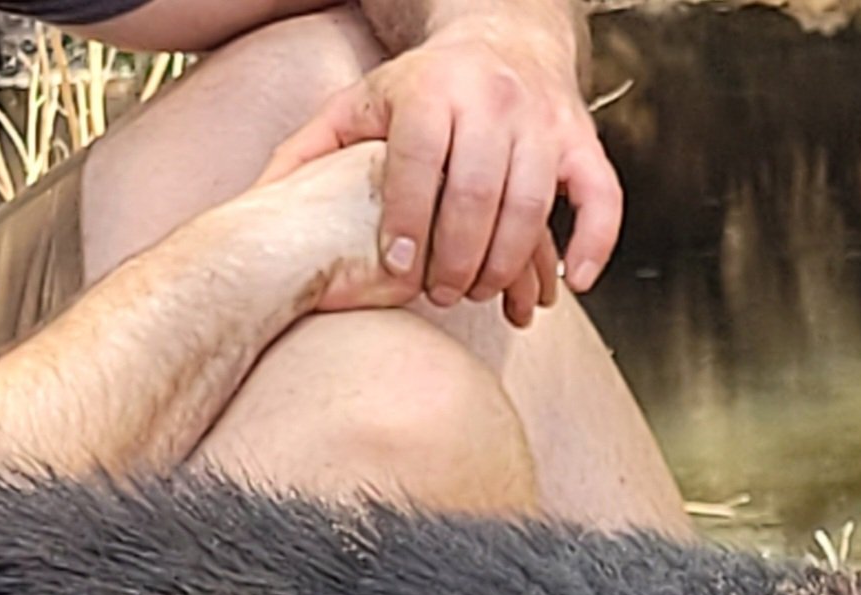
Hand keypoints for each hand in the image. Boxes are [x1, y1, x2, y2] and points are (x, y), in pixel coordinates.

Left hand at [261, 17, 620, 330]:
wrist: (505, 34)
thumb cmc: (421, 87)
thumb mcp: (360, 103)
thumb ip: (310, 150)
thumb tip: (259, 204)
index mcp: (430, 90)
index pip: (418, 159)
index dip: (408, 218)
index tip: (399, 270)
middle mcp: (490, 100)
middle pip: (476, 189)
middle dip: (457, 254)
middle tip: (440, 294)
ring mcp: (542, 121)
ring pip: (532, 202)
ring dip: (507, 261)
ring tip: (480, 292)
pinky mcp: (582, 141)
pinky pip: (601, 197)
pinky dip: (594, 243)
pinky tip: (574, 283)